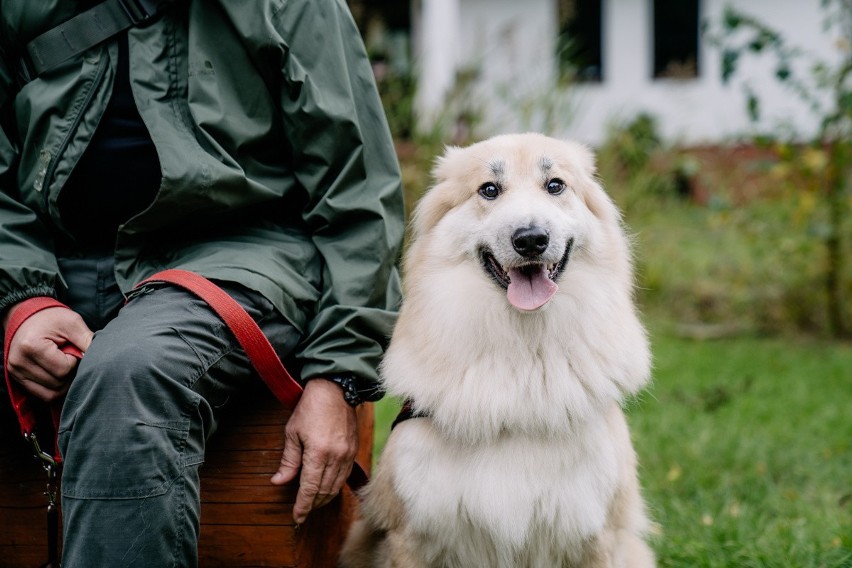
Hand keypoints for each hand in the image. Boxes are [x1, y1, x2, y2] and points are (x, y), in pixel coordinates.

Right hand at [3, 303, 92, 402]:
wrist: (28, 314)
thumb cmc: (52, 318)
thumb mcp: (73, 322)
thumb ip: (88, 340)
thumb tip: (105, 358)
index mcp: (32, 346)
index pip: (63, 370)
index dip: (75, 361)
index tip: (72, 348)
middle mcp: (19, 362)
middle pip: (57, 384)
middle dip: (70, 373)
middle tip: (70, 357)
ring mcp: (16, 372)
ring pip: (51, 394)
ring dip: (64, 383)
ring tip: (64, 365)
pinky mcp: (17, 378)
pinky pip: (42, 395)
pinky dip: (54, 389)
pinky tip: (58, 374)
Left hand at [270, 378, 357, 523]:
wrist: (335, 389)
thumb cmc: (311, 408)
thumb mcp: (292, 432)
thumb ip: (289, 460)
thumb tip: (278, 481)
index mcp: (318, 453)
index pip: (310, 488)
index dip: (303, 506)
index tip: (296, 517)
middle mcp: (336, 457)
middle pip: (325, 491)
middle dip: (313, 505)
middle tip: (302, 512)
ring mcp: (347, 454)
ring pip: (337, 486)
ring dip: (324, 498)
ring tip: (313, 503)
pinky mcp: (354, 450)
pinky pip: (345, 476)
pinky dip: (335, 486)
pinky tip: (327, 488)